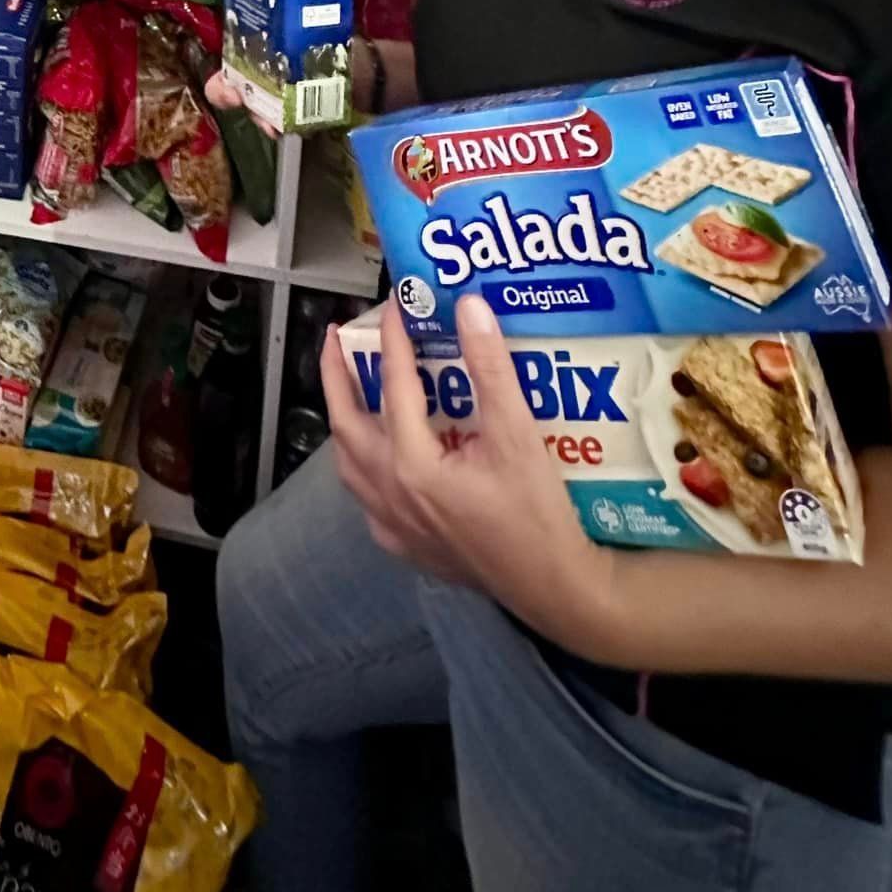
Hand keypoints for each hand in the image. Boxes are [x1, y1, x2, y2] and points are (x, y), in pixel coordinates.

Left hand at [320, 294, 613, 649]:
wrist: (555, 587)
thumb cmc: (540, 515)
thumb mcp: (520, 435)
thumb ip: (492, 368)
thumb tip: (470, 308)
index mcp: (413, 466)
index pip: (393, 386)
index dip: (392, 339)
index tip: (395, 304)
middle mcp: (391, 494)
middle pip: (346, 423)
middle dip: (337, 376)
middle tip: (337, 338)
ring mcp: (393, 524)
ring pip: (349, 462)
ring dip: (346, 419)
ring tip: (352, 386)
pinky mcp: (405, 545)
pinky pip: (367, 496)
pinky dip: (363, 464)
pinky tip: (381, 452)